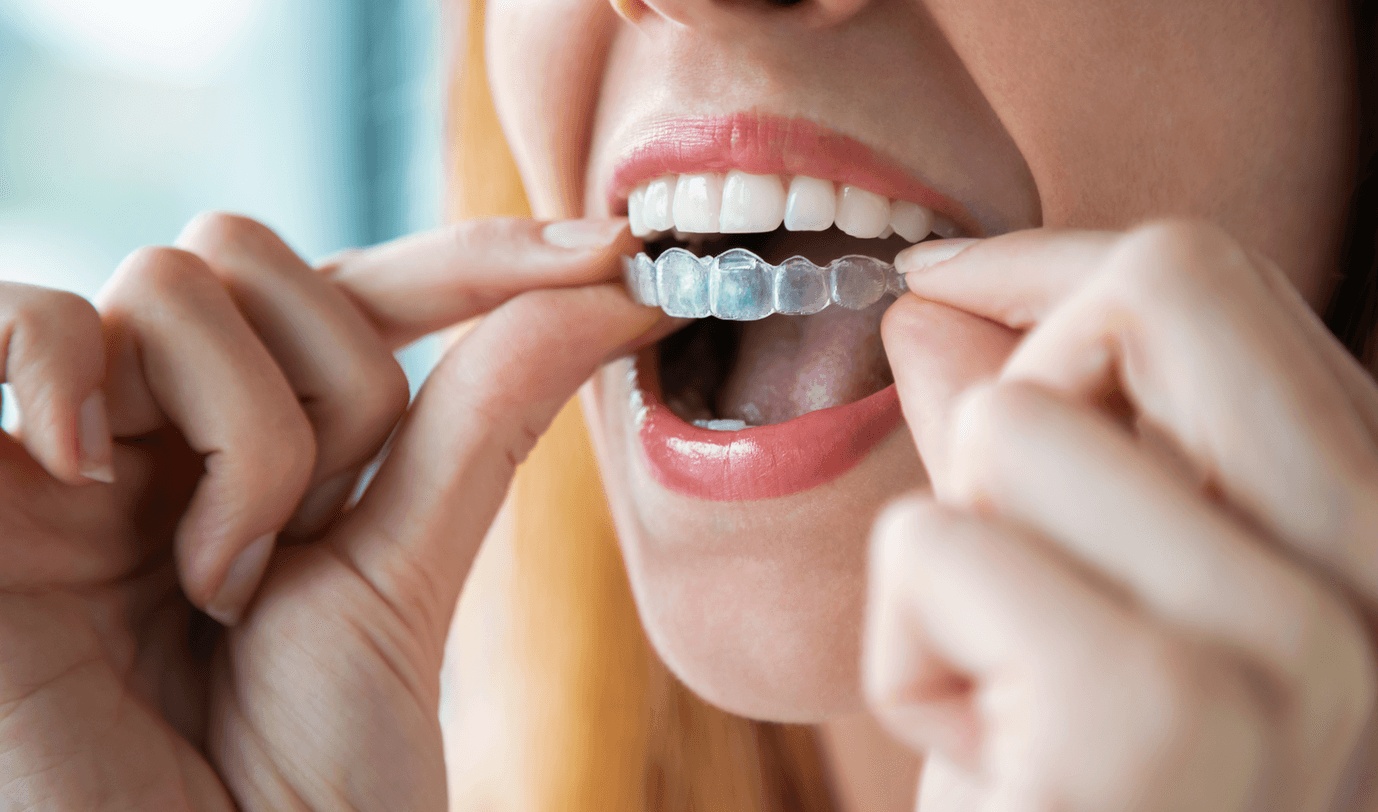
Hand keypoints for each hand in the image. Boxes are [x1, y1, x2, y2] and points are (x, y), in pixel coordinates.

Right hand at [0, 213, 664, 809]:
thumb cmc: (305, 777)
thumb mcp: (406, 576)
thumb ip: (482, 421)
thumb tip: (606, 291)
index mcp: (259, 447)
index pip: (359, 292)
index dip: (474, 260)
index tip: (613, 255)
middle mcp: (160, 429)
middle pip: (254, 256)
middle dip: (329, 392)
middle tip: (305, 546)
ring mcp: (64, 449)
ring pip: (171, 283)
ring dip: (240, 441)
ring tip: (219, 583)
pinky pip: (19, 319)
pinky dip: (68, 371)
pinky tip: (82, 476)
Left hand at [865, 221, 1377, 810]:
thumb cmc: (1062, 795)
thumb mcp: (1063, 603)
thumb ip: (1026, 439)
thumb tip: (935, 298)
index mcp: (1376, 534)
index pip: (1212, 283)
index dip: (1050, 270)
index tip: (943, 286)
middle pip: (1158, 286)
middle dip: (1021, 384)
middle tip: (1002, 538)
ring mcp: (1295, 648)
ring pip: (1011, 428)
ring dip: (952, 565)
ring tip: (1011, 696)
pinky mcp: (1155, 711)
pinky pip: (934, 546)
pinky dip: (907, 652)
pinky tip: (989, 761)